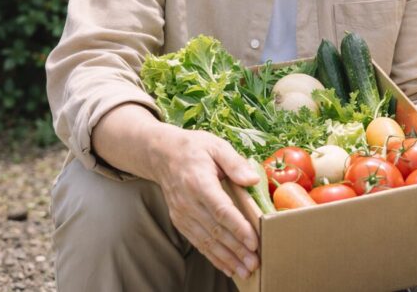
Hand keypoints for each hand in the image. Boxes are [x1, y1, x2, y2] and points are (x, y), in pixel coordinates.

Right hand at [147, 125, 260, 278]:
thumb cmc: (195, 148)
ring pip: (207, 241)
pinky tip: (227, 267)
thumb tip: (252, 178)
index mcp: (199, 182)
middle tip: (254, 262)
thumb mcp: (216, 146)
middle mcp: (188, 202)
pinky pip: (198, 242)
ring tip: (245, 270)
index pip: (221, 209)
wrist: (162, 154)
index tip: (253, 240)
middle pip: (215, 230)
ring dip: (227, 258)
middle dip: (236, 249)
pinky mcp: (180, 221)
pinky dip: (213, 257)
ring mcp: (182, 214)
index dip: (238, 227)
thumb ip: (234, 163)